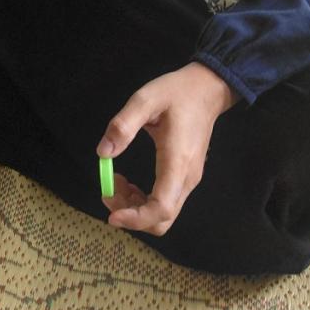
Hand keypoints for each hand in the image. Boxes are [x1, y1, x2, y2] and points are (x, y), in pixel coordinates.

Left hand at [97, 62, 237, 236]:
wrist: (207, 89)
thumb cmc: (176, 93)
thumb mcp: (145, 99)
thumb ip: (123, 125)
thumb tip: (103, 153)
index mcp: (177, 162)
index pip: (161, 208)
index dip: (136, 218)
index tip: (111, 215)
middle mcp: (186, 178)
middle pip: (162, 220)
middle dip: (131, 215)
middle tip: (108, 192)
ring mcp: (189, 180)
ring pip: (164, 214)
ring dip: (136, 208)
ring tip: (116, 183)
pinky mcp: (186, 177)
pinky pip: (166, 202)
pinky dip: (144, 201)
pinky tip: (130, 183)